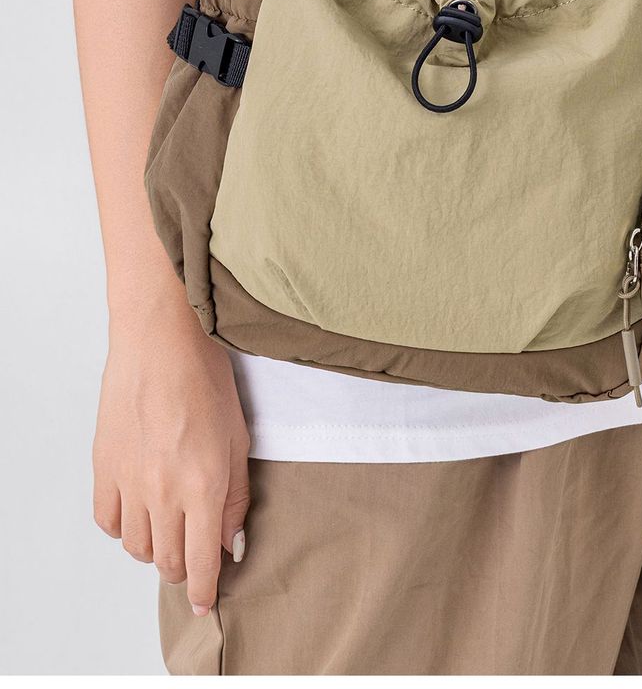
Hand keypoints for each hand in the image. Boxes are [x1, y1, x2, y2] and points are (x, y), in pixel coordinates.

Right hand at [93, 293, 250, 615]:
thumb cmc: (205, 376)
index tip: (208, 602)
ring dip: (155, 550)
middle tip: (195, 558)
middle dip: (185, 570)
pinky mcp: (104, 467)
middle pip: (168, 562)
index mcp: (203, 486)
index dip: (207, 591)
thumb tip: (230, 541)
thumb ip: (235, 495)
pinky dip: (123, 528)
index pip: (203, 562)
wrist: (160, 339)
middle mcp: (163, 492)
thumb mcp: (239, 436)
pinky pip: (108, 521)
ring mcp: (129, 481)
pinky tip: (138, 511)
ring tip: (169, 530)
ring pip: (137, 548)